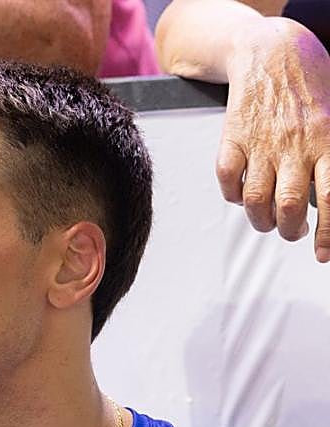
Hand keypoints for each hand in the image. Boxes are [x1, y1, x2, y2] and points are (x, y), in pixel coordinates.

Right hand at [220, 18, 329, 260]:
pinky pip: (227, 180)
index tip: (323, 253)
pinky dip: (232, 196)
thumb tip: (329, 201)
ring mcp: (260, 143)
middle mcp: (294, 146)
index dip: (328, 234)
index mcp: (327, 141)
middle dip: (290, 231)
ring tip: (267, 220)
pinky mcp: (232, 139)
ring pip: (255, 202)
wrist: (271, 52)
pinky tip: (241, 193)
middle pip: (290, 207)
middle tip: (291, 231)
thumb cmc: (310, 86)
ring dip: (261, 221)